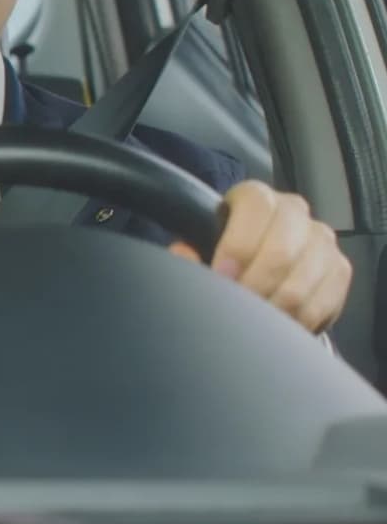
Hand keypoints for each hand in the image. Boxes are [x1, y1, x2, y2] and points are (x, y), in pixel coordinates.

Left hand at [170, 180, 349, 334]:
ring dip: (273, 309)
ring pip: (301, 283)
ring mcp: (321, 240)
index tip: (222, 276)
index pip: (256, 208)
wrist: (256, 262)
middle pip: (282, 251)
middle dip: (255, 286)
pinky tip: (276, 325)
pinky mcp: (339, 269)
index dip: (238, 245)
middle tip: (237, 308)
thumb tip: (184, 254)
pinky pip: (321, 303)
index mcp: (256, 197)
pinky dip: (296, 321)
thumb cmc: (224, 252)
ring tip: (253, 322)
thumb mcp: (201, 244)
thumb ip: (191, 250)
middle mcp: (294, 211)